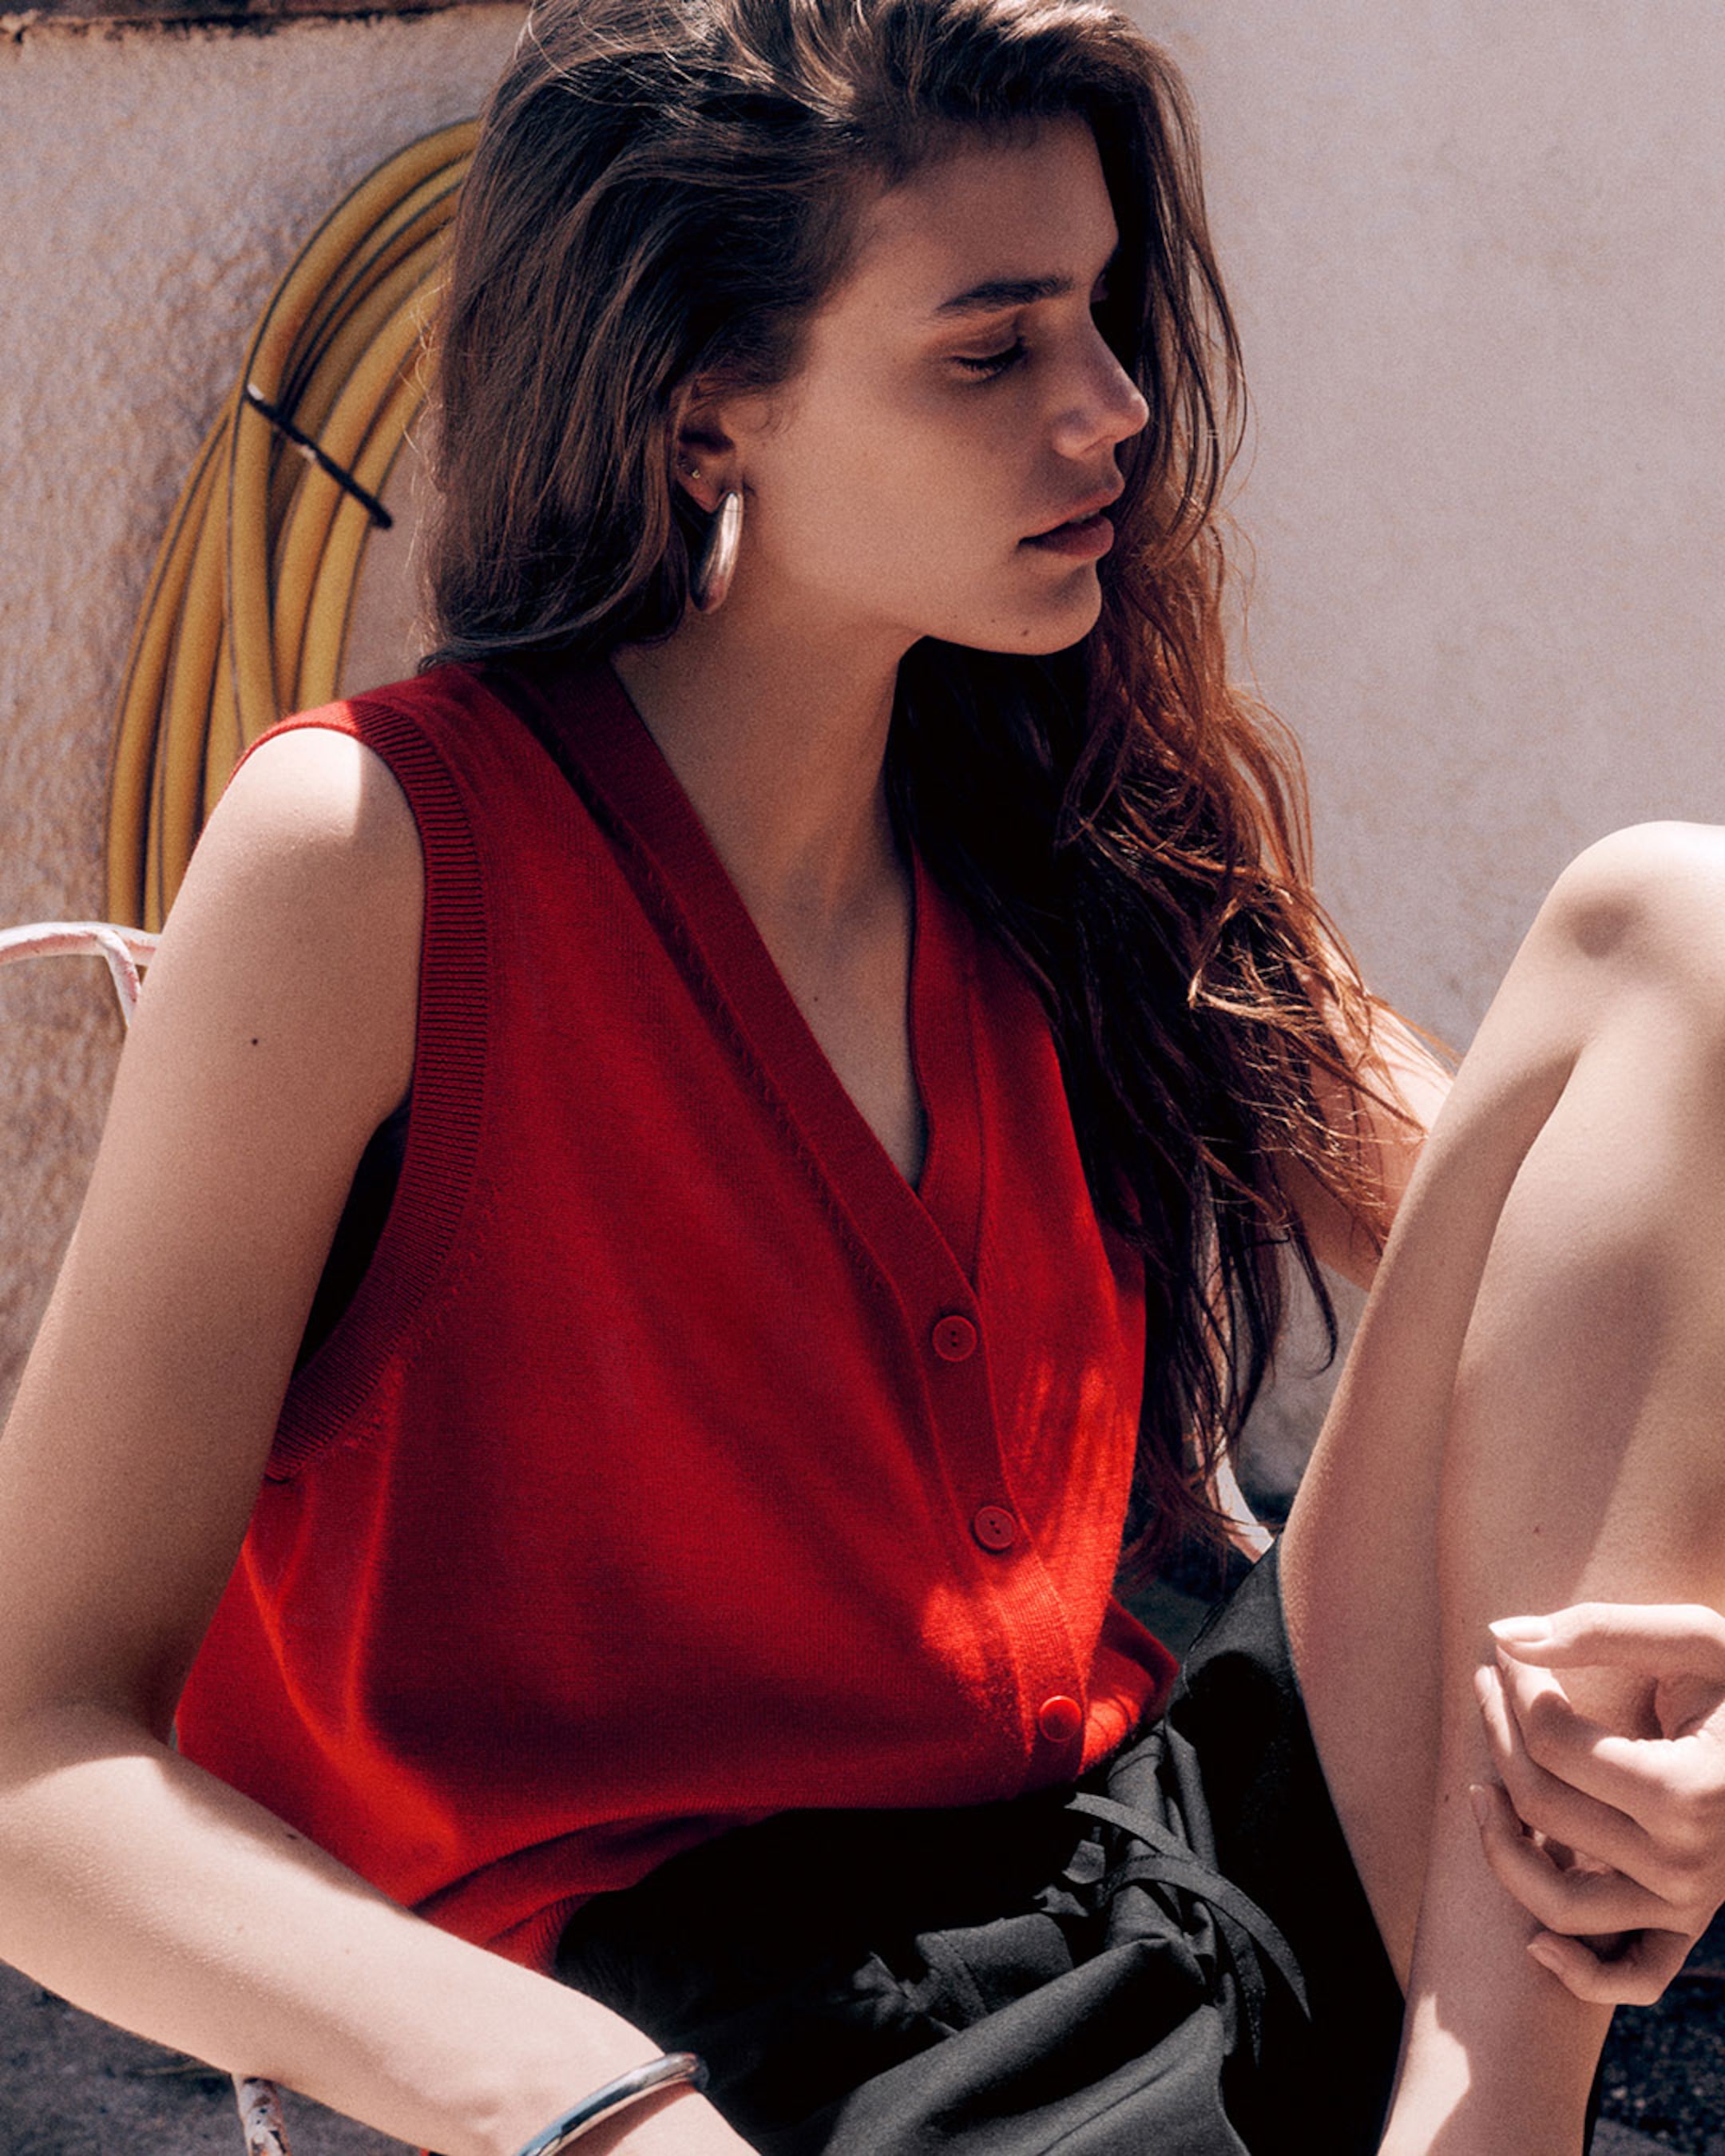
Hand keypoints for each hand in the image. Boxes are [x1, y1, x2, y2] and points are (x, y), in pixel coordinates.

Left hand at [1470, 1601, 1724, 2004]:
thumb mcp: (1694, 1638)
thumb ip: (1599, 1631)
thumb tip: (1502, 1636)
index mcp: (1689, 1790)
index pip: (1553, 1743)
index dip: (1513, 1688)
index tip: (1505, 1654)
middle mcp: (1687, 1862)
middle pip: (1543, 1807)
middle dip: (1496, 1734)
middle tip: (1486, 1683)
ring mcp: (1688, 1903)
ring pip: (1560, 1905)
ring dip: (1500, 1850)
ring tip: (1479, 1789)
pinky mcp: (1688, 1926)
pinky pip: (1631, 1977)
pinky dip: (1578, 1972)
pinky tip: (1534, 1941)